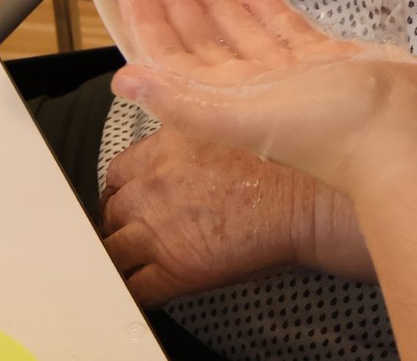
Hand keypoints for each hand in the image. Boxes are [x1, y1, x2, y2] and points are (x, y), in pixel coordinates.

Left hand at [100, 129, 324, 305]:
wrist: (305, 201)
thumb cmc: (281, 166)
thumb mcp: (223, 128)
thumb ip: (187, 142)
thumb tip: (174, 159)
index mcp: (165, 146)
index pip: (117, 171)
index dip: (125, 189)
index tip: (132, 199)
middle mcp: (154, 184)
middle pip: (111, 210)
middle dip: (121, 222)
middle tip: (137, 231)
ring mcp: (159, 228)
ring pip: (114, 249)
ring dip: (123, 257)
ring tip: (138, 262)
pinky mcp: (174, 268)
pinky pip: (137, 287)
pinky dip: (138, 290)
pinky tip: (150, 288)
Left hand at [111, 0, 416, 197]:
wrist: (407, 136)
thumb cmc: (329, 131)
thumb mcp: (245, 118)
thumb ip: (184, 101)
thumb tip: (124, 82)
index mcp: (231, 104)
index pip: (177, 61)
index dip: (153, 27)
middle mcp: (258, 91)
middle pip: (206, 42)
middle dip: (181, 5)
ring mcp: (295, 77)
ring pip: (244, 32)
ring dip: (218, 3)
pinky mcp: (331, 63)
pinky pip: (290, 32)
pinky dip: (269, 11)